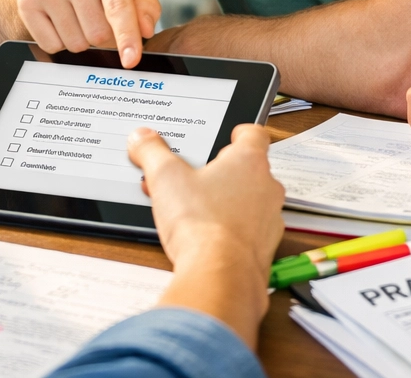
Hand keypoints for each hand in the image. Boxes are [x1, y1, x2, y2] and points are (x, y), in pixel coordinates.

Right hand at [17, 0, 159, 67]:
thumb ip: (146, 6)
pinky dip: (61, 42)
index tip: (131, 60)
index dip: (127, 37)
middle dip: (105, 37)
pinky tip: (62, 20)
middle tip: (100, 18)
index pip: (118, 8)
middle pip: (97, 34)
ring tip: (80, 17)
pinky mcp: (26, 2)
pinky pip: (51, 46)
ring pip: (75, 44)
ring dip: (83, 40)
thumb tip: (146, 30)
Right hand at [127, 124, 284, 347]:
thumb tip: (142, 138)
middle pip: (250, 169)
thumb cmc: (203, 225)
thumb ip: (152, 152)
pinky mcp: (264, 249)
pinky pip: (249, 231)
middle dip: (223, 172)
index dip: (239, 132)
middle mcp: (267, 188)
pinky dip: (231, 230)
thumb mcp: (165, 178)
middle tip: (196, 176)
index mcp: (249, 161)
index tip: (228, 135)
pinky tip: (205, 236)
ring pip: (251, 201)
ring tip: (195, 209)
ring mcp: (269, 220)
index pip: (254, 133)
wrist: (220, 278)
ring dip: (228, 202)